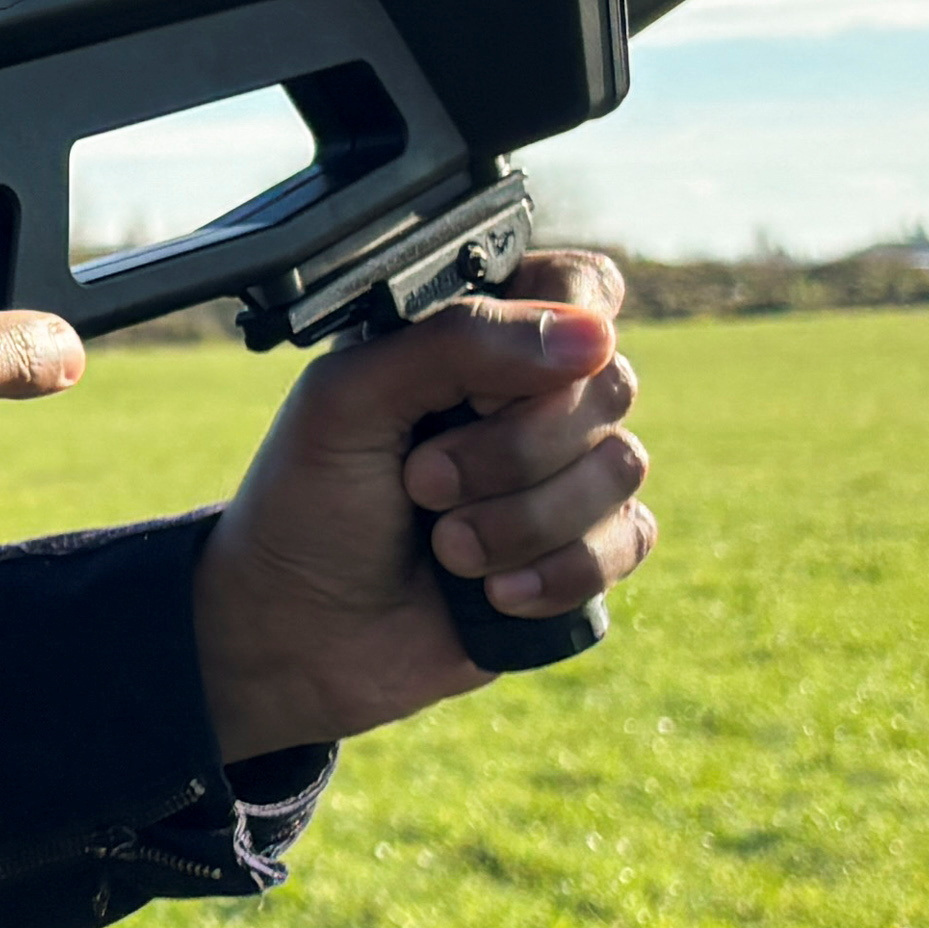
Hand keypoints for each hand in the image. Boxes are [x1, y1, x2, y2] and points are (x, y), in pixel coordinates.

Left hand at [189, 248, 652, 766]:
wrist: (298, 640)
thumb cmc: (306, 508)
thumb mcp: (347, 400)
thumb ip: (457, 342)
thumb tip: (590, 334)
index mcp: (473, 339)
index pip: (577, 287)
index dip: (561, 329)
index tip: (495, 386)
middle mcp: (530, 399)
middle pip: (608, 382)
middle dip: (512, 450)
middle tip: (421, 483)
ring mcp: (562, 477)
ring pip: (621, 466)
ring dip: (523, 520)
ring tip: (447, 548)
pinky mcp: (582, 554)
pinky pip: (631, 539)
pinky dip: (558, 572)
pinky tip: (494, 593)